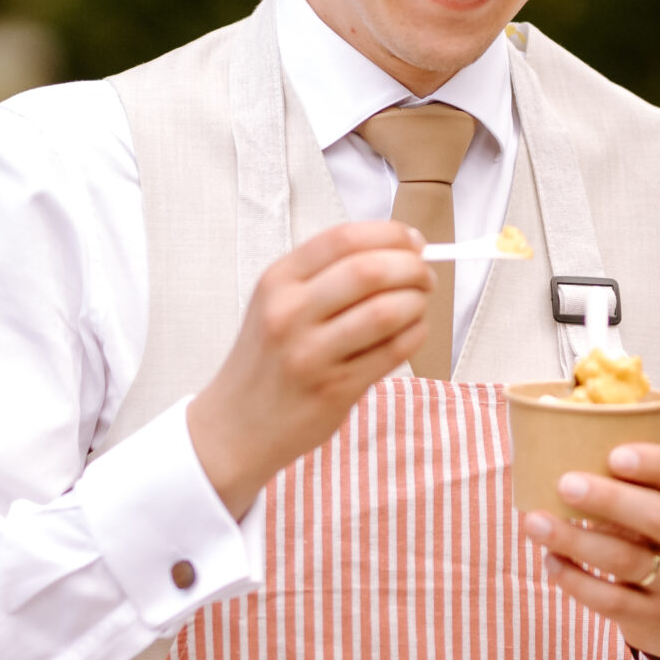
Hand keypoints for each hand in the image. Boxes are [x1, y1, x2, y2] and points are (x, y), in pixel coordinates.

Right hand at [188, 221, 432, 517]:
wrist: (235, 424)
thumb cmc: (267, 358)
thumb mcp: (277, 302)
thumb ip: (327, 274)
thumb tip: (400, 248)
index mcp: (278, 280)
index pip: (343, 239)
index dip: (390, 235)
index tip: (414, 241)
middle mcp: (290, 312)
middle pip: (369, 271)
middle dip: (411, 268)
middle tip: (425, 276)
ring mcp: (310, 354)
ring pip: (386, 312)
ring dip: (416, 303)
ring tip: (418, 305)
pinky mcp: (334, 389)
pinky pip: (392, 352)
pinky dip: (415, 335)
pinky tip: (412, 332)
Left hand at [525, 445, 659, 659]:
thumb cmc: (649, 539)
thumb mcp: (651, 506)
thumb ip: (618, 478)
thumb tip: (548, 429)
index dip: (655, 462)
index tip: (614, 454)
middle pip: (659, 517)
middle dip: (609, 500)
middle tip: (564, 484)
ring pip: (627, 560)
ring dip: (577, 540)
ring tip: (534, 523)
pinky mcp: (650, 615)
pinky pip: (611, 600)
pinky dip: (575, 580)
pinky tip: (550, 561)